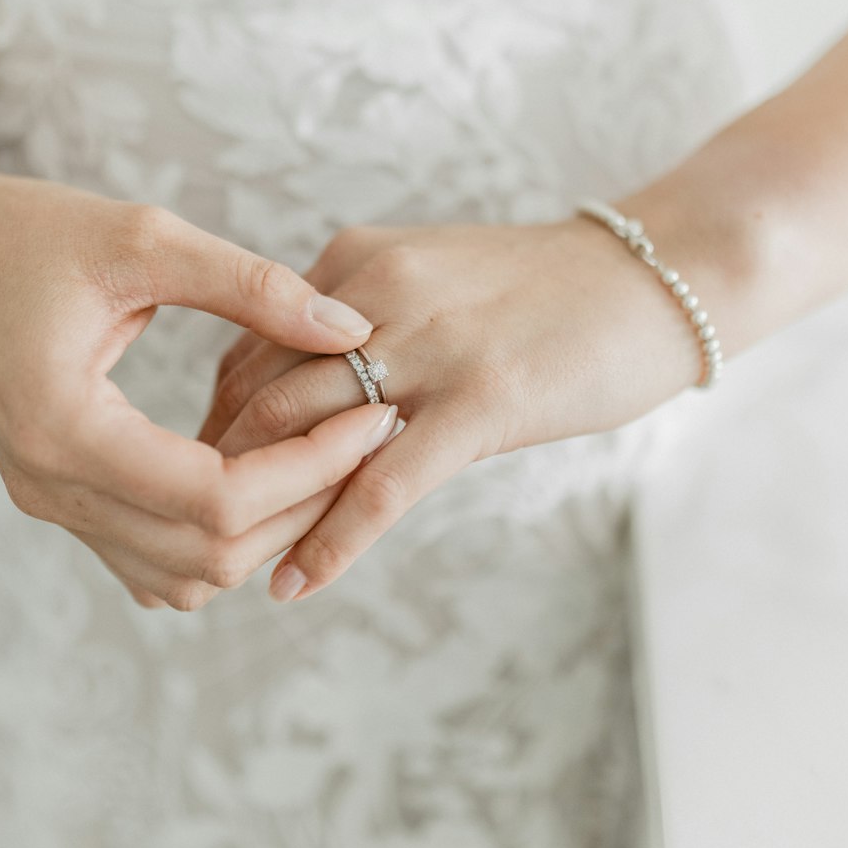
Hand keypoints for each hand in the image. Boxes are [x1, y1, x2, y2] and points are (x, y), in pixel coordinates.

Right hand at [0, 165, 382, 610]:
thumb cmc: (29, 230)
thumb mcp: (144, 237)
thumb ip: (251, 285)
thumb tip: (351, 329)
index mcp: (64, 429)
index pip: (217, 499)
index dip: (312, 466)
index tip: (374, 411)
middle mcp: (52, 487)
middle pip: (210, 554)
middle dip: (307, 501)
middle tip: (370, 431)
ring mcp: (51, 502)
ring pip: (186, 573)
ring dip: (268, 529)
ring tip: (327, 452)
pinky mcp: (61, 495)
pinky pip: (154, 559)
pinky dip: (219, 536)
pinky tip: (263, 472)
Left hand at [199, 215, 715, 601]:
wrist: (651, 273)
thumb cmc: (542, 289)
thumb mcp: (432, 278)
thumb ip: (363, 320)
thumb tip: (303, 392)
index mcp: (356, 263)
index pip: (249, 347)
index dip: (218, 422)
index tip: (199, 475)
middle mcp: (376, 295)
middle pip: (260, 394)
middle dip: (218, 471)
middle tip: (197, 534)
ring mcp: (429, 347)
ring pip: (307, 438)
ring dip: (261, 511)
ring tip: (227, 568)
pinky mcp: (482, 400)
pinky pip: (385, 483)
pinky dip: (332, 540)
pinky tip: (296, 584)